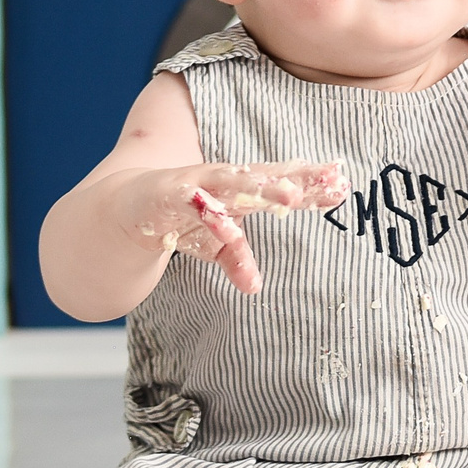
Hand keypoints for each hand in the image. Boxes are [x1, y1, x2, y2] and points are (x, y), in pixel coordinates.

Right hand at [121, 160, 348, 295]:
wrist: (125, 207)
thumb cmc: (179, 220)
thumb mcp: (213, 243)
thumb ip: (237, 259)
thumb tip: (255, 288)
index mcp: (240, 190)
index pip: (282, 185)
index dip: (311, 185)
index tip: (342, 184)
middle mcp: (223, 181)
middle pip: (266, 179)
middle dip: (296, 180)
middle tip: (331, 181)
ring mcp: (196, 185)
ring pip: (233, 186)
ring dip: (260, 190)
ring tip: (289, 199)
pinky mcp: (168, 195)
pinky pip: (193, 206)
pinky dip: (210, 213)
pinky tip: (228, 224)